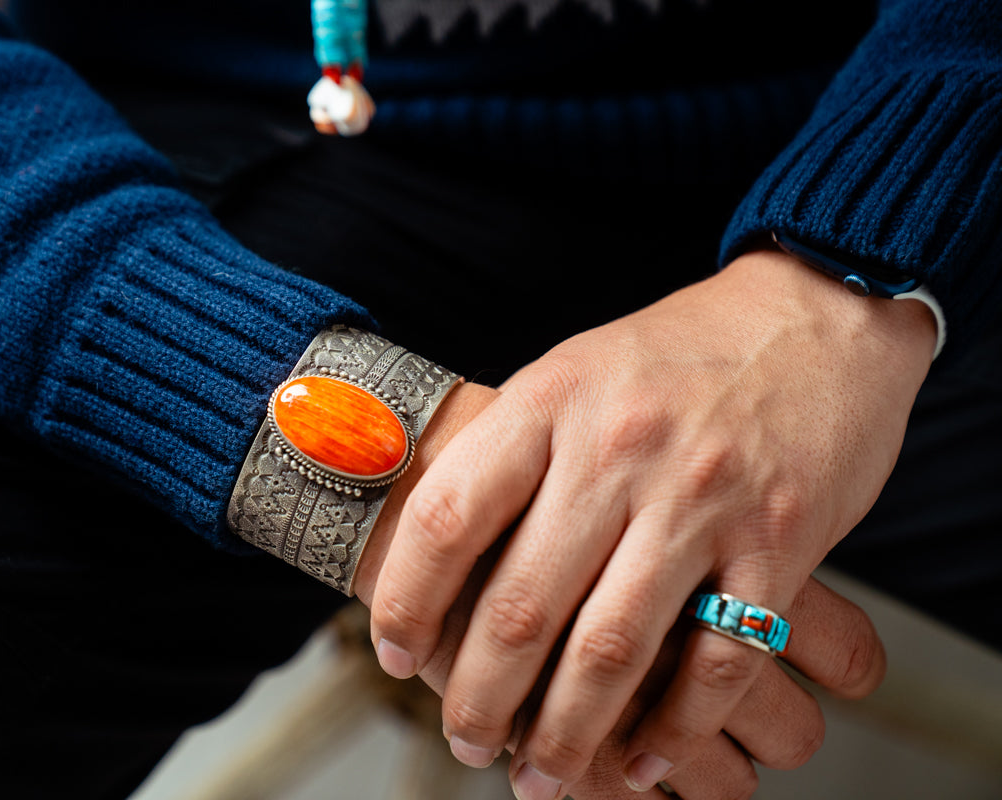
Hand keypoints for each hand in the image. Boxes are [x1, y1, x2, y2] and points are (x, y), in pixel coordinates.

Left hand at [367, 249, 933, 796]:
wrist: (815, 314)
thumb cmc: (675, 355)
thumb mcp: (572, 373)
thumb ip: (511, 453)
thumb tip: (434, 555)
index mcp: (552, 402)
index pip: (449, 515)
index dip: (406, 597)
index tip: (394, 652)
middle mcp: (618, 450)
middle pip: (521, 605)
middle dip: (478, 698)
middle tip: (466, 740)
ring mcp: (701, 497)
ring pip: (610, 650)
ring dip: (566, 735)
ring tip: (539, 774)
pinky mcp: (779, 540)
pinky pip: (718, 661)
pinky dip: (674, 727)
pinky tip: (643, 758)